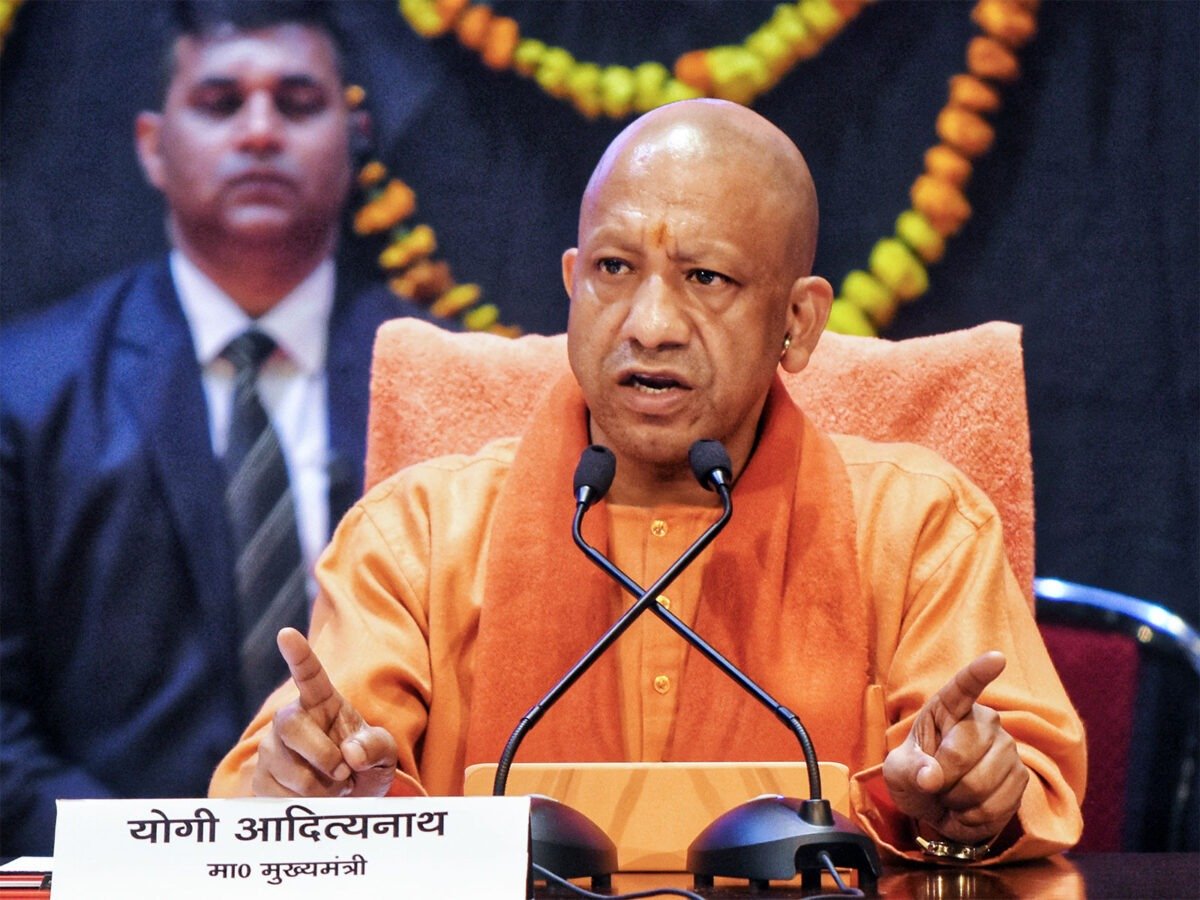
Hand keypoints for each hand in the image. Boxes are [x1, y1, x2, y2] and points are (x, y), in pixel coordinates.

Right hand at [252, 627, 397, 797]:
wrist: (349, 801)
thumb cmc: (365, 767)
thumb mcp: (385, 755)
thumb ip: (376, 746)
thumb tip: (351, 753)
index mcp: (325, 703)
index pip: (309, 675)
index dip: (299, 655)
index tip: (286, 633)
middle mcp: (294, 719)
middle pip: (291, 724)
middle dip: (321, 754)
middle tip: (344, 773)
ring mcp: (273, 748)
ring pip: (286, 766)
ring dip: (319, 786)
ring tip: (335, 786)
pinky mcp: (261, 777)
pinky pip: (276, 792)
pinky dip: (304, 802)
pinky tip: (316, 799)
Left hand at [883, 651, 1028, 844]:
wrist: (939, 807)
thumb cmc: (916, 777)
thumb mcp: (898, 772)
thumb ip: (908, 770)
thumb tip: (931, 776)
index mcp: (948, 708)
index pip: (963, 688)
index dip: (979, 673)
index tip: (997, 658)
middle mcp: (984, 721)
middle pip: (962, 752)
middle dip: (940, 779)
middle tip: (934, 784)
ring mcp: (1007, 749)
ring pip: (980, 784)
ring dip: (956, 801)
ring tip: (950, 795)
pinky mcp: (1022, 778)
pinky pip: (996, 807)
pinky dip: (973, 818)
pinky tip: (967, 809)